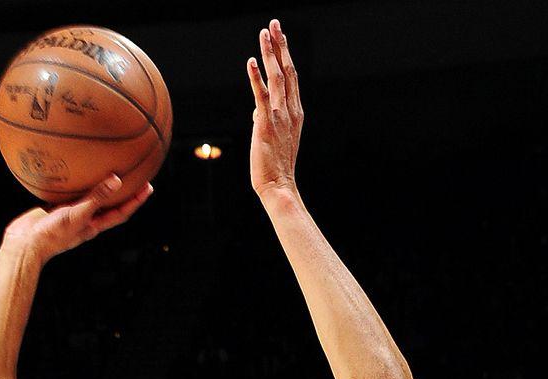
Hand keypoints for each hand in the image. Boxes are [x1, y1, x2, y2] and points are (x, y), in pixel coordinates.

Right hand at [2, 176, 153, 264]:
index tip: (148, 187)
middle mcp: (85, 220)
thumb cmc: (53, 234)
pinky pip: (70, 193)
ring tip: (107, 168)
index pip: (120, 213)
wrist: (26, 244)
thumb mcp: (77, 214)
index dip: (135, 201)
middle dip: (122, 192)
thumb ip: (96, 197)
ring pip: (89, 197)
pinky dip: (75, 182)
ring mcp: (70, 214)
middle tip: (134, 174)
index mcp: (94, 226)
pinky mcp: (55, 208)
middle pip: (108, 204)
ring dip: (99, 185)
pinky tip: (73, 168)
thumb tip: (117, 180)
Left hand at [247, 19, 302, 198]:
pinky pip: (261, 96)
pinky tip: (251, 61)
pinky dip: (256, 77)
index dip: (286, 55)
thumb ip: (267, 119)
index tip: (281, 36)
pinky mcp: (266, 124)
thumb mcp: (275, 138)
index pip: (291, 77)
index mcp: (295, 112)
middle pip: (287, 71)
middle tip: (274, 24)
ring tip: (264, 33)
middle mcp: (290, 110)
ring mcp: (280, 116)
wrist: (279, 186)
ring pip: (277, 78)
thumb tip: (257, 110)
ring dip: (270, 54)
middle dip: (280, 46)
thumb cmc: (275, 166)